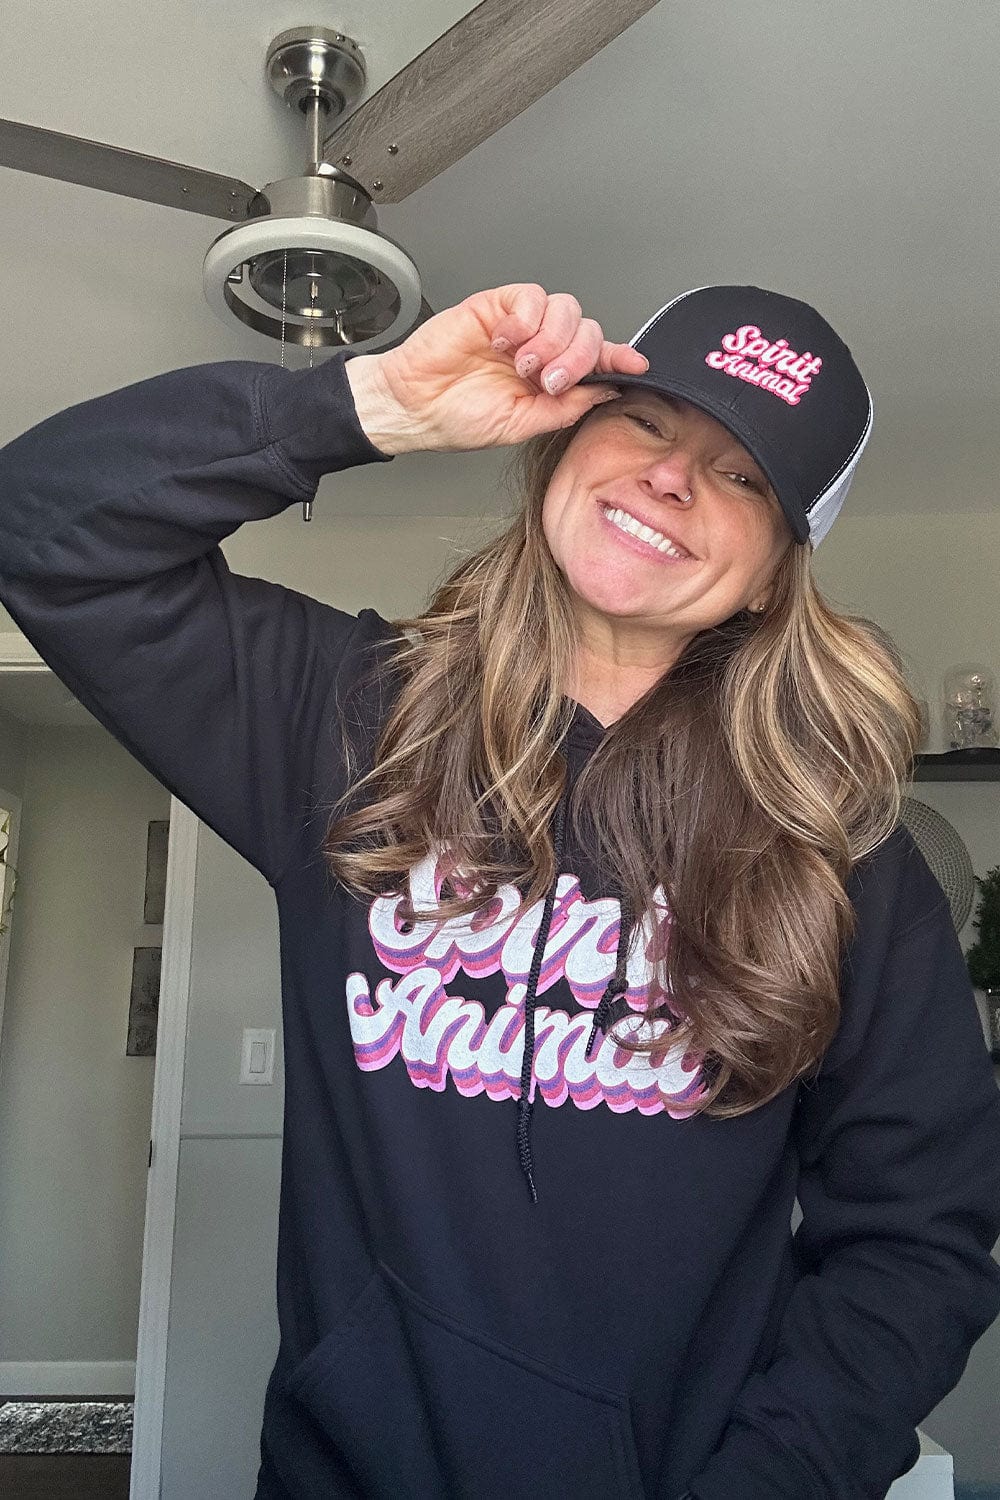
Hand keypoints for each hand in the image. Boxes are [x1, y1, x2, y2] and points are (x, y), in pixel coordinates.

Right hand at [344, 283, 649, 453]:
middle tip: (550, 381)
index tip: (637, 366)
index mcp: (551, 379)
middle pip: (586, 331)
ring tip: (522, 365)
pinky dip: (525, 321)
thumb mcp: (520, 425)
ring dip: (551, 340)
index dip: (619, 358)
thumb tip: (604, 391)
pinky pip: (530, 298)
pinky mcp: (497, 307)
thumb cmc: (457, 417)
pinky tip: (505, 342)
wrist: (414, 404)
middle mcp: (541, 349)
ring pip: (565, 310)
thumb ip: (564, 408)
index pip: (596, 360)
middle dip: (577, 356)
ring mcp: (521, 327)